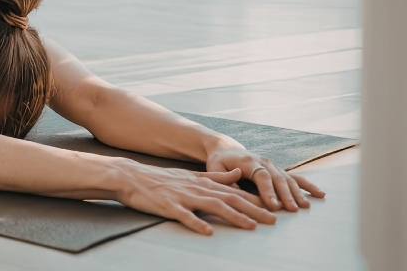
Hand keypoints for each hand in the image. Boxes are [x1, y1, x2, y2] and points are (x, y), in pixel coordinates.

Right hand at [114, 160, 276, 234]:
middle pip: (230, 199)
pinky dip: (197, 224)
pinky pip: (184, 216)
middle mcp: (197, 188)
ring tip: (251, 227)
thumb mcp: (191, 175)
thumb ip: (216, 176)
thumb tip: (238, 174)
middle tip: (273, 220)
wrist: (131, 176)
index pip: (235, 192)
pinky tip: (208, 232)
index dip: (256, 200)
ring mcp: (183, 197)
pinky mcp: (168, 206)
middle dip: (254, 210)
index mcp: (203, 182)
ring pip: (213, 206)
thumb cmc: (161, 179)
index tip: (275, 209)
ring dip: (234, 216)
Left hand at [206, 146, 325, 211]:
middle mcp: (263, 161)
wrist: (226, 149)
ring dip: (297, 193)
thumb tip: (237, 185)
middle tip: (291, 209)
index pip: (261, 176)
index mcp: (248, 161)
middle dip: (285, 195)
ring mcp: (273, 165)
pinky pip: (295, 177)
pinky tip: (320, 194)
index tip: (273, 205)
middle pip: (277, 178)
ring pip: (288, 179)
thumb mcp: (214, 168)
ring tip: (304, 206)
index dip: (268, 190)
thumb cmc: (219, 161)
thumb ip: (225, 177)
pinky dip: (307, 185)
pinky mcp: (278, 170)